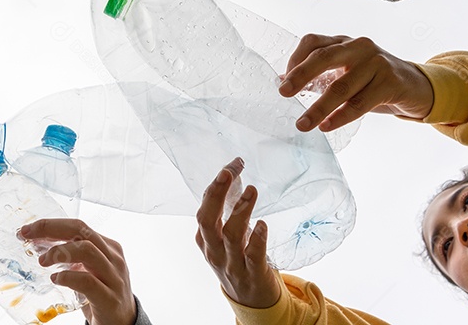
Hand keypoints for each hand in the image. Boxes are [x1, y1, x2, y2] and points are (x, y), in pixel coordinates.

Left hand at [19, 219, 135, 324]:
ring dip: (59, 252)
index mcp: (108, 247)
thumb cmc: (103, 294)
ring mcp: (113, 278)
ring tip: (42, 261)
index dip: (51, 224)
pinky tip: (56, 279)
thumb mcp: (90, 269)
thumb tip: (39, 245)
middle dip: (50, 229)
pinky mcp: (110, 299)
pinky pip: (88, 282)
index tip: (28, 229)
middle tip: (28, 235)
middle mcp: (113, 258)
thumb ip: (73, 257)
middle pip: (81, 230)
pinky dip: (68, 277)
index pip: (78, 226)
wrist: (125, 324)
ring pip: (87, 251)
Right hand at [195, 161, 281, 309]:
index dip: (215, 186)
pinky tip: (263, 224)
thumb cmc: (238, 261)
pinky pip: (253, 256)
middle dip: (215, 195)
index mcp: (205, 239)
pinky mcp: (253, 274)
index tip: (231, 166)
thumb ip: (228, 211)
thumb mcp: (226, 238)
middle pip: (207, 220)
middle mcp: (214, 250)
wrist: (251, 301)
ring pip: (230, 236)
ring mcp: (232, 263)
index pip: (205, 208)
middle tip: (227, 173)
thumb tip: (235, 175)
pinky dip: (257, 239)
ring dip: (240, 211)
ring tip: (252, 191)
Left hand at [281, 34, 434, 131]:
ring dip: (318, 107)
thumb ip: (318, 76)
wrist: (418, 87)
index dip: (295, 58)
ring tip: (303, 124)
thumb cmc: (374, 81)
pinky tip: (327, 126)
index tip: (283, 81)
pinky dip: (341, 116)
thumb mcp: (345, 73)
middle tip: (283, 92)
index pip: (313, 42)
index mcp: (343, 42)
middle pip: (324, 57)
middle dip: (301, 75)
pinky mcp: (391, 82)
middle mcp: (358, 47)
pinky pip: (360, 102)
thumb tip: (282, 80)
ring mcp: (377, 62)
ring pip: (341, 86)